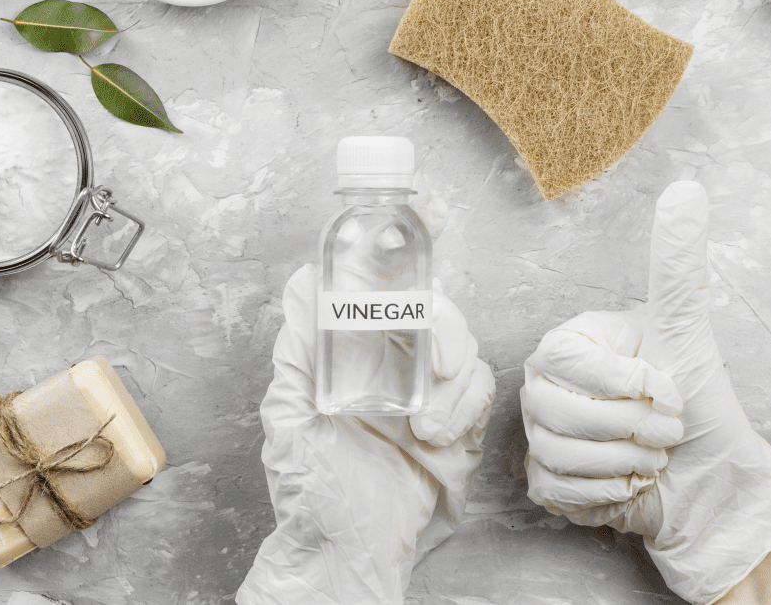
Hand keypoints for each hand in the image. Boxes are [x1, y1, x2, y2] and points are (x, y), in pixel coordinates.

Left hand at [236, 265, 495, 604]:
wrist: (346, 550)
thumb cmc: (310, 490)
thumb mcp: (290, 416)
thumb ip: (298, 354)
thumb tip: (302, 288)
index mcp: (354, 350)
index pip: (386, 287)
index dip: (408, 255)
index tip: (432, 220)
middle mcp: (394, 361)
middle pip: (437, 309)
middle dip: (446, 327)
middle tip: (438, 363)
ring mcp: (428, 389)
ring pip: (464, 347)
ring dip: (454, 381)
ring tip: (426, 427)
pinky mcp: (456, 419)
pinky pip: (480, 389)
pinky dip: (466, 407)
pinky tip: (437, 436)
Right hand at [523, 182, 770, 604]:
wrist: (709, 480)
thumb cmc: (698, 404)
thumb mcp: (687, 331)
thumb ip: (677, 264)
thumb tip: (686, 189)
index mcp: (571, 341)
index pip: (570, 360)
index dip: (624, 383)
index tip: (665, 388)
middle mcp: (546, 382)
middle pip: (560, 410)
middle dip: (633, 427)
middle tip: (667, 427)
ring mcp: (540, 431)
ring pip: (560, 452)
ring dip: (626, 461)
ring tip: (652, 452)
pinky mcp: (546, 480)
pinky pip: (561, 488)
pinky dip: (609, 492)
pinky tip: (631, 479)